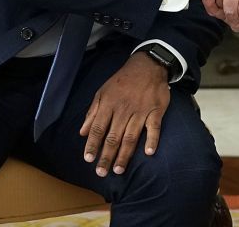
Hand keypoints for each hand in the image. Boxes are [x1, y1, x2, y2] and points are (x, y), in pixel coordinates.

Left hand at [80, 52, 169, 176]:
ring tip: (119, 169)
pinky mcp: (156, 111)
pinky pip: (154, 127)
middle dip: (106, 156)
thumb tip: (82, 132)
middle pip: (113, 137)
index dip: (92, 144)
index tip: (88, 159)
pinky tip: (148, 152)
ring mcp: (140, 111)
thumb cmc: (122, 81)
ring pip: (131, 136)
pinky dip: (152, 139)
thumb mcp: (102, 92)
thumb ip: (93, 112)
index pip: (98, 128)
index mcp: (108, 105)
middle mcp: (123, 110)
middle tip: (102, 172)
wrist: (147, 66)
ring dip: (125, 154)